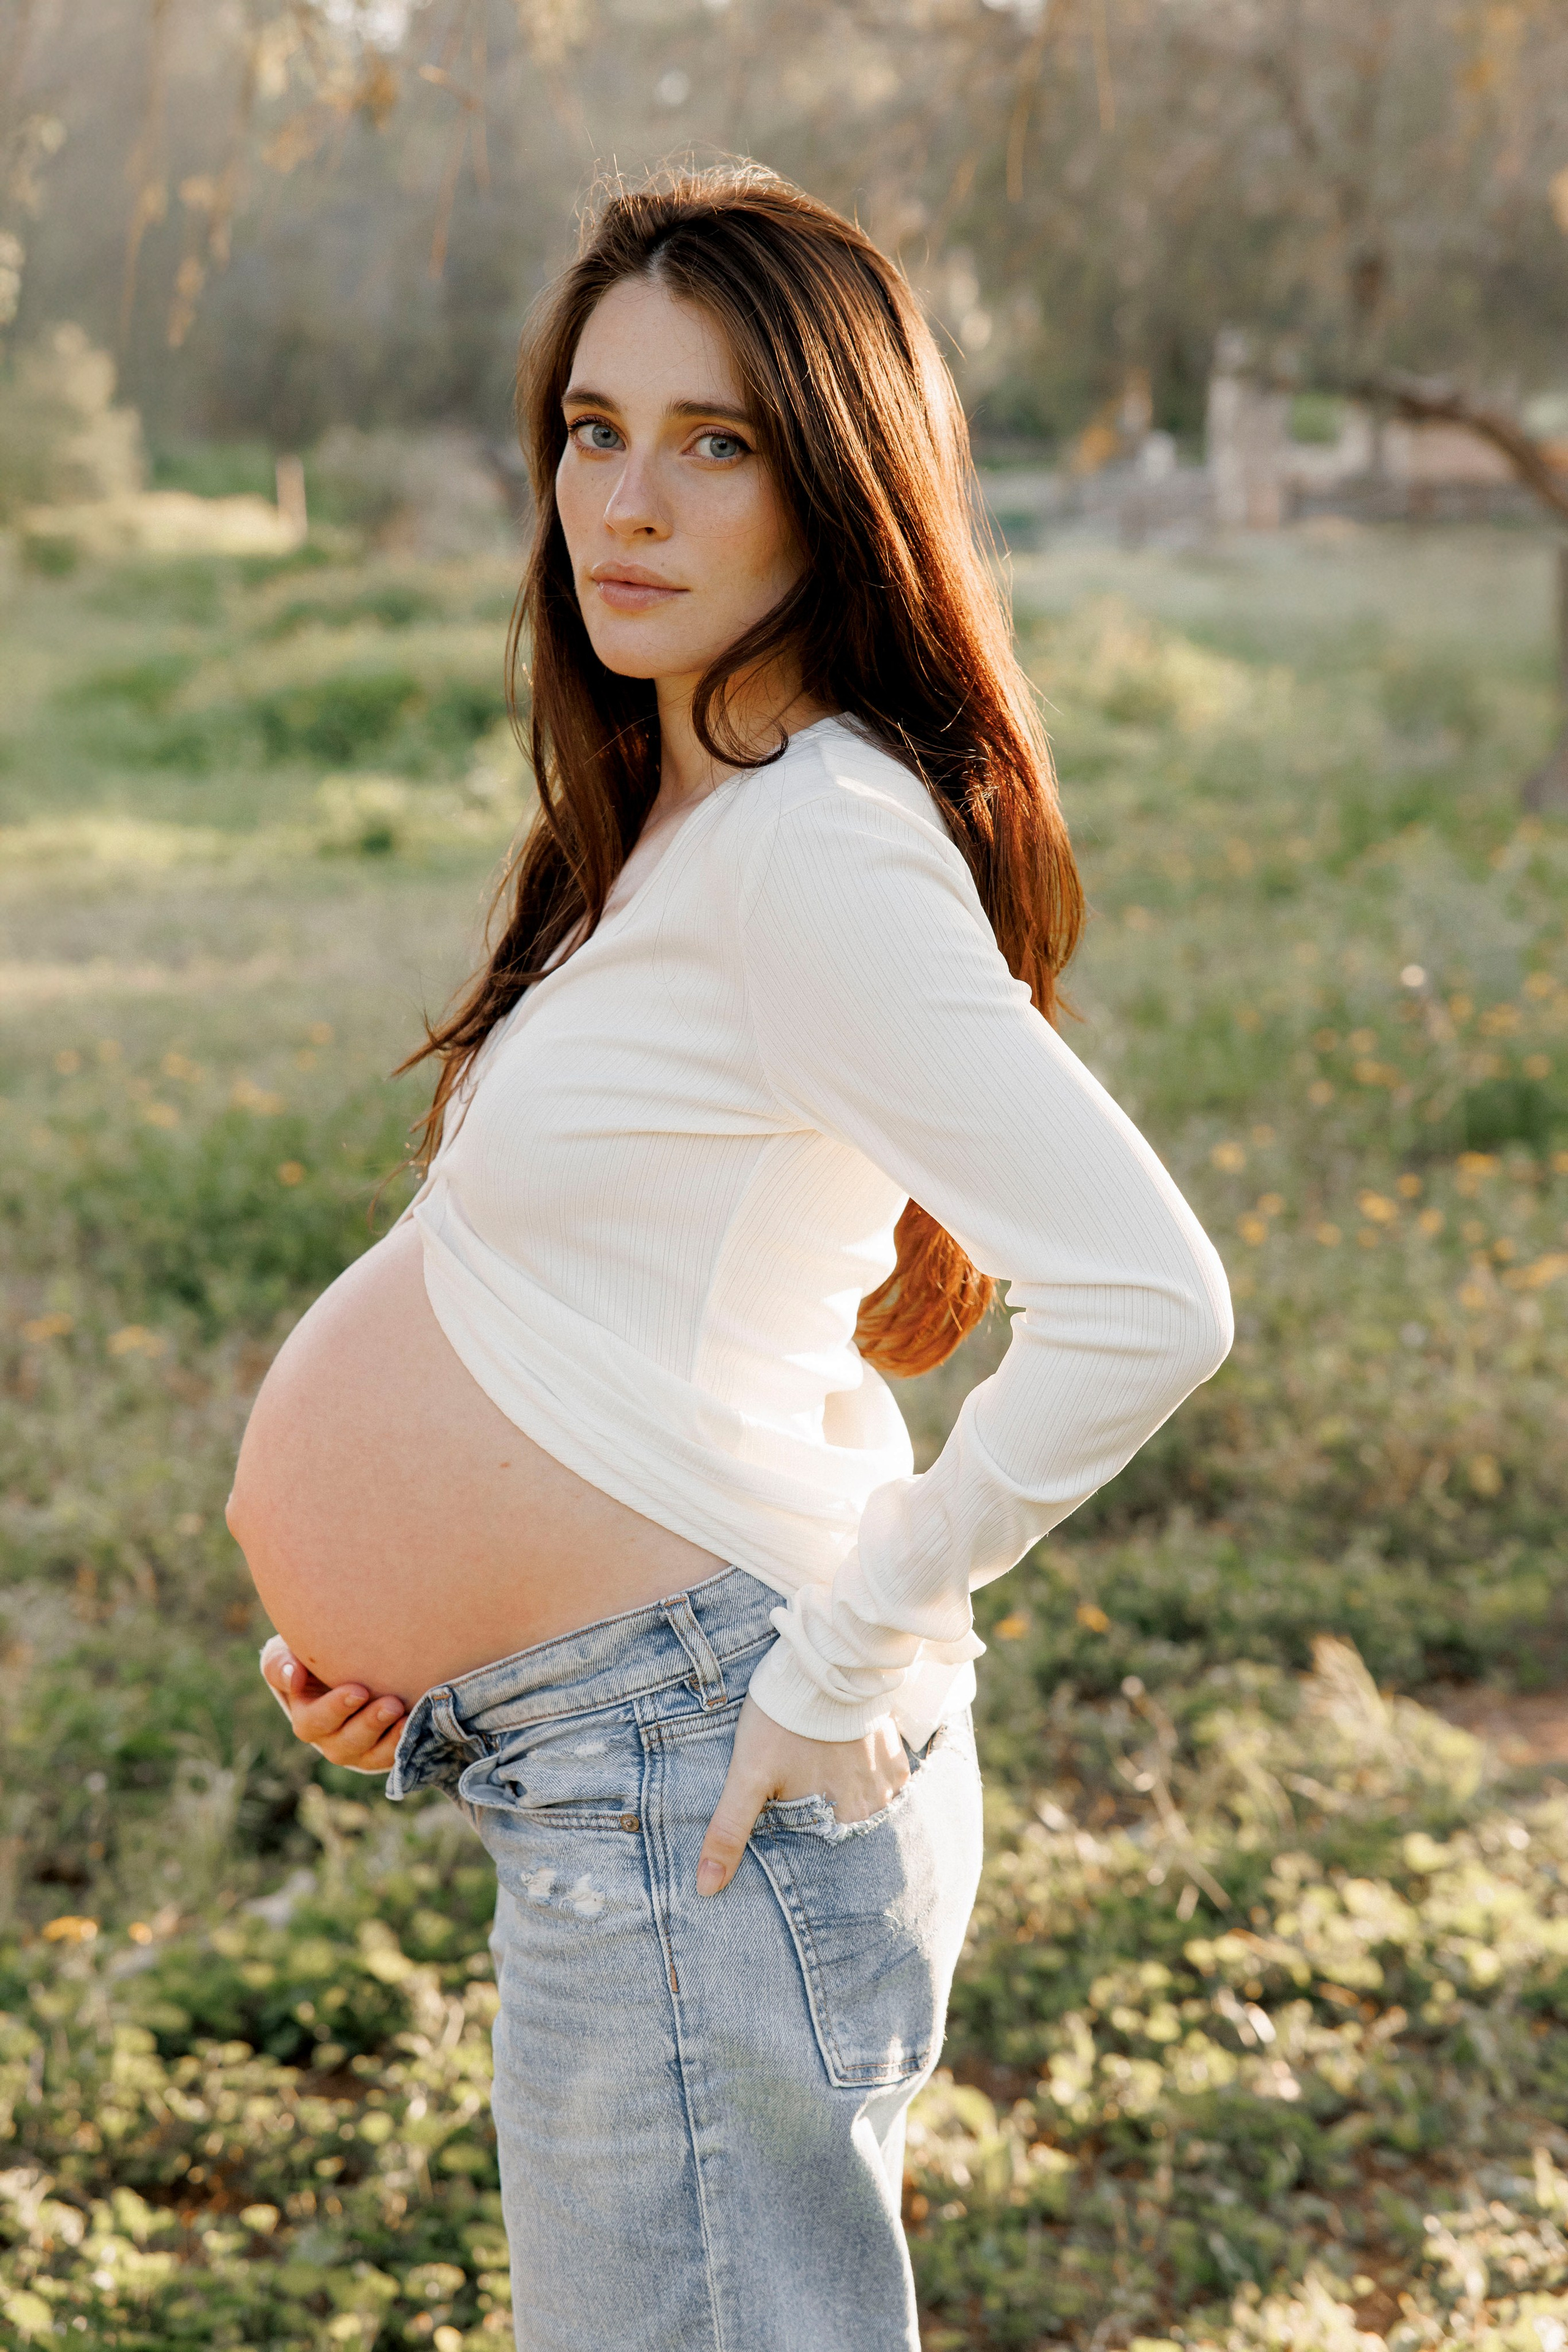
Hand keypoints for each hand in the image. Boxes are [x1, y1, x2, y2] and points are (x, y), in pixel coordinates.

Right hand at [260, 1634, 407, 1774]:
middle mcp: (329, 1739)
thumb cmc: (316, 1656)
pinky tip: (417, 1724)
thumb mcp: (290, 1653)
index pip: (314, 1721)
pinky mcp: (379, 1752)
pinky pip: (389, 1758)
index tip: (358, 1691)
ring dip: (389, 1738)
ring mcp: (356, 1749)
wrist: (349, 1663)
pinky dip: (403, 1744)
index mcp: (306, 1717)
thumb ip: (281, 1663)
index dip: (335, 1710)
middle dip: (368, 1724)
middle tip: (391, 1704)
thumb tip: (292, 1675)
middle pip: (344, 1743)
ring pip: (369, 1755)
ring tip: (406, 1714)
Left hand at [696, 1691, 908, 1896]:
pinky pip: (886, 1781)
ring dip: (849, 1802)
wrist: (820, 1663)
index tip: (793, 1839)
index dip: (808, 1850)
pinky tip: (845, 1763)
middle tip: (806, 1801)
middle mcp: (875, 1806)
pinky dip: (866, 1779)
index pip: (827, 1855)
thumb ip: (730, 1832)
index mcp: (843, 1819)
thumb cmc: (781, 1721)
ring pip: (869, 1807)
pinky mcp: (895, 1752)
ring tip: (823, 1781)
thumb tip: (707, 1888)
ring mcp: (889, 1778)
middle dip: (829, 1827)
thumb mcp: (747, 1776)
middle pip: (848, 1832)